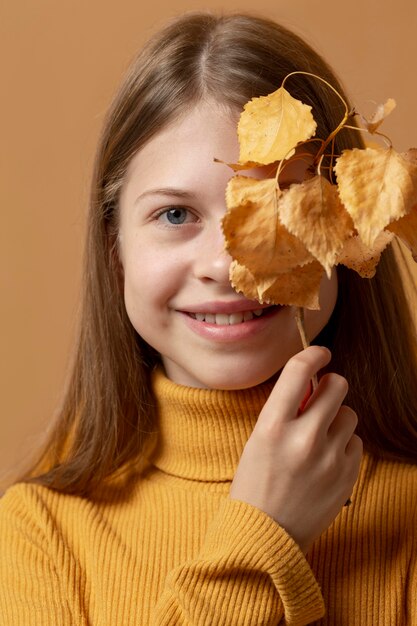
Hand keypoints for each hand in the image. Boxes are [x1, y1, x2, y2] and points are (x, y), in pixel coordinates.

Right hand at [230, 346, 362, 553]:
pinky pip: (355, 442)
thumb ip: (285, 410)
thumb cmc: (255, 484)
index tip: (320, 353)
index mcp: (272, 426)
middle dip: (330, 386)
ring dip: (336, 419)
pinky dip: (343, 446)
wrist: (265, 536)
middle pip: (337, 386)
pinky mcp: (347, 476)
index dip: (314, 354)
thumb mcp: (258, 440)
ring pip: (349, 414)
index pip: (300, 371)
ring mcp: (329, 459)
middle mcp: (303, 438)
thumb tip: (312, 385)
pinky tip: (325, 461)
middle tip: (321, 397)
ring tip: (319, 438)